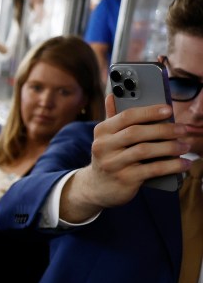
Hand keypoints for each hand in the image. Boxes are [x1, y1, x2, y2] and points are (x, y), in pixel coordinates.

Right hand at [61, 96, 188, 221]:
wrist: (97, 188)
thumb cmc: (110, 157)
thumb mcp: (108, 137)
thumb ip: (114, 117)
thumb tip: (112, 94)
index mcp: (101, 131)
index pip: (126, 116)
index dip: (148, 112)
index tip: (168, 109)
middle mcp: (103, 147)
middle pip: (136, 133)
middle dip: (163, 129)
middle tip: (183, 129)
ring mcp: (112, 164)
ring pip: (144, 151)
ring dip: (169, 147)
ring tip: (184, 146)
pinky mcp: (124, 180)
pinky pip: (152, 170)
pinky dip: (171, 166)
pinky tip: (183, 163)